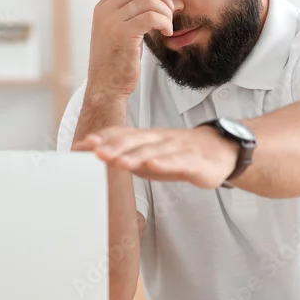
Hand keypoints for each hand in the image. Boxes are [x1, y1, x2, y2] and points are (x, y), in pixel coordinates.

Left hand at [76, 126, 238, 188]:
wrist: (219, 151)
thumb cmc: (177, 154)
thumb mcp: (148, 155)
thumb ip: (124, 155)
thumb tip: (94, 156)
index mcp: (147, 138)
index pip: (121, 135)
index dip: (101, 139)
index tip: (80, 146)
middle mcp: (160, 139)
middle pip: (134, 141)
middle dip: (114, 146)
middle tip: (95, 152)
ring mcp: (177, 148)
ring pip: (154, 151)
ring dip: (135, 155)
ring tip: (118, 161)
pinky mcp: (194, 160)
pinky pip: (179, 161)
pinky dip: (166, 162)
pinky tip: (154, 165)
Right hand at [87, 0, 174, 100]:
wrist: (106, 87)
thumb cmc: (118, 60)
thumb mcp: (120, 30)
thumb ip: (131, 12)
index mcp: (103, 6)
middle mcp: (104, 10)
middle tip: (172, 9)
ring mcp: (111, 22)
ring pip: (148, 0)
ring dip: (166, 11)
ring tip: (168, 24)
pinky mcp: (122, 35)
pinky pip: (151, 17)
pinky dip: (164, 22)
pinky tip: (166, 32)